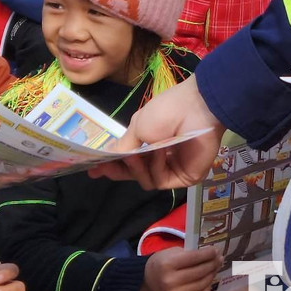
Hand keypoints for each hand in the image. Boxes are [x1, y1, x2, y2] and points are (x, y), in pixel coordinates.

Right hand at [89, 76, 223, 187]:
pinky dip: (156, 168)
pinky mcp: (184, 177)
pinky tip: (159, 153)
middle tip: (104, 170)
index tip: (93, 170)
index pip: (129, 159)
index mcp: (151, 141)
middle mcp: (161, 156)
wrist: (198, 109)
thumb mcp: (138, 126)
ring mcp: (173, 168)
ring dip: (139, 167)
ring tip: (140, 154)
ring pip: (146, 180)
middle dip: (120, 171)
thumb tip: (104, 160)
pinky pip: (161, 181)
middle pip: (136, 173)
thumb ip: (122, 147)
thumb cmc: (167, 112)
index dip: (112, 165)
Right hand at [139, 247, 221, 290]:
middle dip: (213, 264)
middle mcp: (171, 281)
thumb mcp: (172, 252)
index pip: (194, 258)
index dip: (208, 254)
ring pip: (201, 284)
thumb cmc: (162, 262)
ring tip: (216, 267)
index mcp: (168, 264)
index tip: (217, 250)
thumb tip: (211, 253)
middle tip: (220, 258)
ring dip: (212, 275)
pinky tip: (210, 279)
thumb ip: (189, 253)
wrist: (147, 281)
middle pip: (200, 272)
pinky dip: (207, 287)